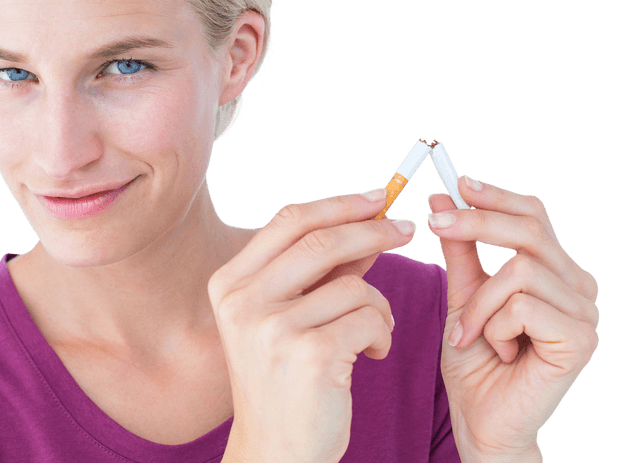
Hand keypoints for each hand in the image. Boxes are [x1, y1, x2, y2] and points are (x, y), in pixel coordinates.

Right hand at [208, 190, 415, 462]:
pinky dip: (382, 332)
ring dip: (379, 305)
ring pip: (354, 285)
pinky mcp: (311, 356)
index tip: (377, 198)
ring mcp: (273, 329)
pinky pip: (369, 318)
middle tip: (407, 228)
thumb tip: (369, 217)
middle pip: (322, 240)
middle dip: (373, 229)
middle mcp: (243, 302)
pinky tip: (370, 354)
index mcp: (229, 284)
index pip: (288, 220)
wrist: (276, 453)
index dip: (338, 204)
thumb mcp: (287, 318)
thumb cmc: (287, 382)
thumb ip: (321, 270)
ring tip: (374, 331)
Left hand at [428, 175, 598, 461]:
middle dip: (477, 223)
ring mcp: (585, 314)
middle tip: (434, 224)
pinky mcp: (580, 340)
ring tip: (468, 334)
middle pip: (530, 231)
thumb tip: (444, 197)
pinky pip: (523, 306)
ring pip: (519, 271)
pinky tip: (496, 352)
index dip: (496, 196)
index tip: (457, 182)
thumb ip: (460, 249)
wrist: (483, 422)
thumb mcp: (461, 294)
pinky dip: (494, 326)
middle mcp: (579, 287)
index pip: (534, 215)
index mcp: (557, 271)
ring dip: (478, 303)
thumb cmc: (475, 362)